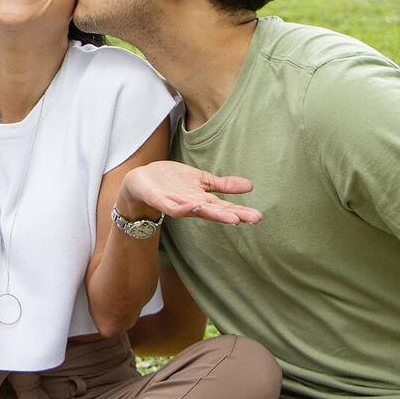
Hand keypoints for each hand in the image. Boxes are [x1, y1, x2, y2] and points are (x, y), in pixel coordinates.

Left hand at [119, 161, 261, 224]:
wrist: (141, 179)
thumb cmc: (171, 181)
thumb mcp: (201, 180)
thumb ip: (222, 184)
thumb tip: (250, 186)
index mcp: (202, 199)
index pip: (225, 206)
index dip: (240, 211)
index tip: (258, 217)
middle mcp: (192, 204)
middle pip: (215, 211)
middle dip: (233, 215)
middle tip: (253, 219)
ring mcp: (176, 203)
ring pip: (197, 211)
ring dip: (213, 214)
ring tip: (232, 217)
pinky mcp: (161, 200)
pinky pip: (173, 207)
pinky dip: (183, 208)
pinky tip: (194, 206)